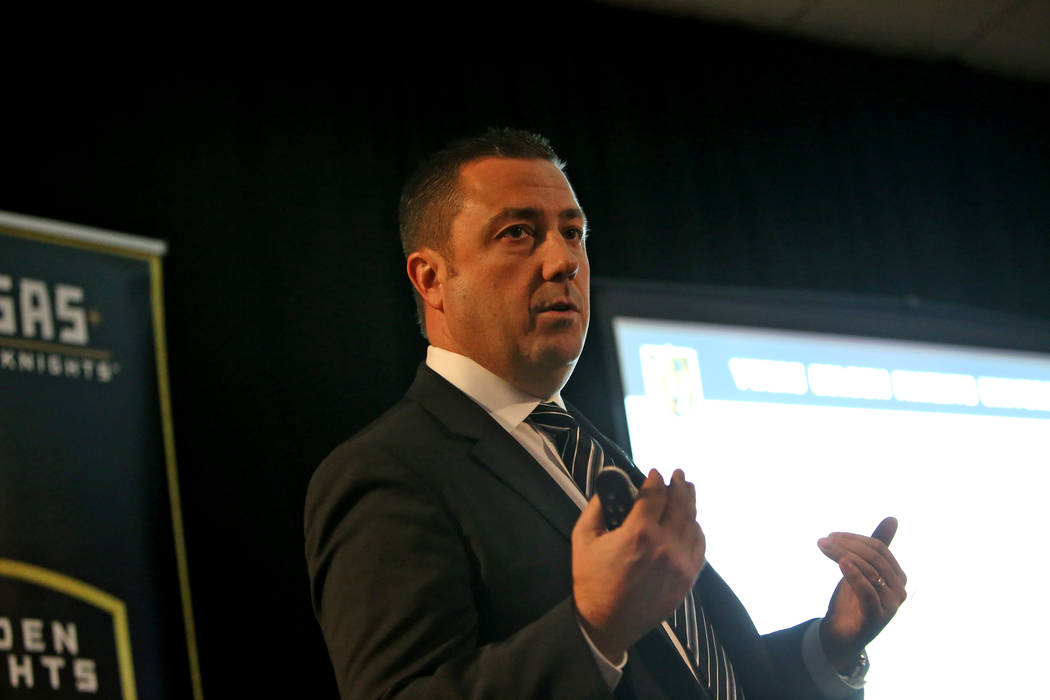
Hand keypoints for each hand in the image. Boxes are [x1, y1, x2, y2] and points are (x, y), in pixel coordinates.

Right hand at [571, 469, 704, 661]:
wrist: (606, 623)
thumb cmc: (591, 580)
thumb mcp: (583, 538)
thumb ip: (596, 507)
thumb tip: (609, 487)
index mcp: (638, 533)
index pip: (655, 495)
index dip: (656, 480)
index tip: (654, 472)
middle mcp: (665, 545)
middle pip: (680, 504)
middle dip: (679, 485)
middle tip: (679, 474)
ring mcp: (680, 563)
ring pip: (693, 524)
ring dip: (691, 503)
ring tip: (688, 490)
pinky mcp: (688, 578)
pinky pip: (699, 547)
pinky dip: (697, 530)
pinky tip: (693, 522)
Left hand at [817, 517, 907, 671]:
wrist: (840, 633)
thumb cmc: (852, 599)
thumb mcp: (860, 569)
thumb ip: (873, 547)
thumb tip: (893, 519)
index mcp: (897, 576)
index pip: (879, 549)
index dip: (855, 539)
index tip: (831, 536)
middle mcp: (899, 590)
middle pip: (875, 558)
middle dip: (848, 545)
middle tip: (824, 541)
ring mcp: (890, 605)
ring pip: (871, 571)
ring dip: (844, 555)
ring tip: (824, 547)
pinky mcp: (877, 617)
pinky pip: (868, 592)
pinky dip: (855, 575)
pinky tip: (842, 563)